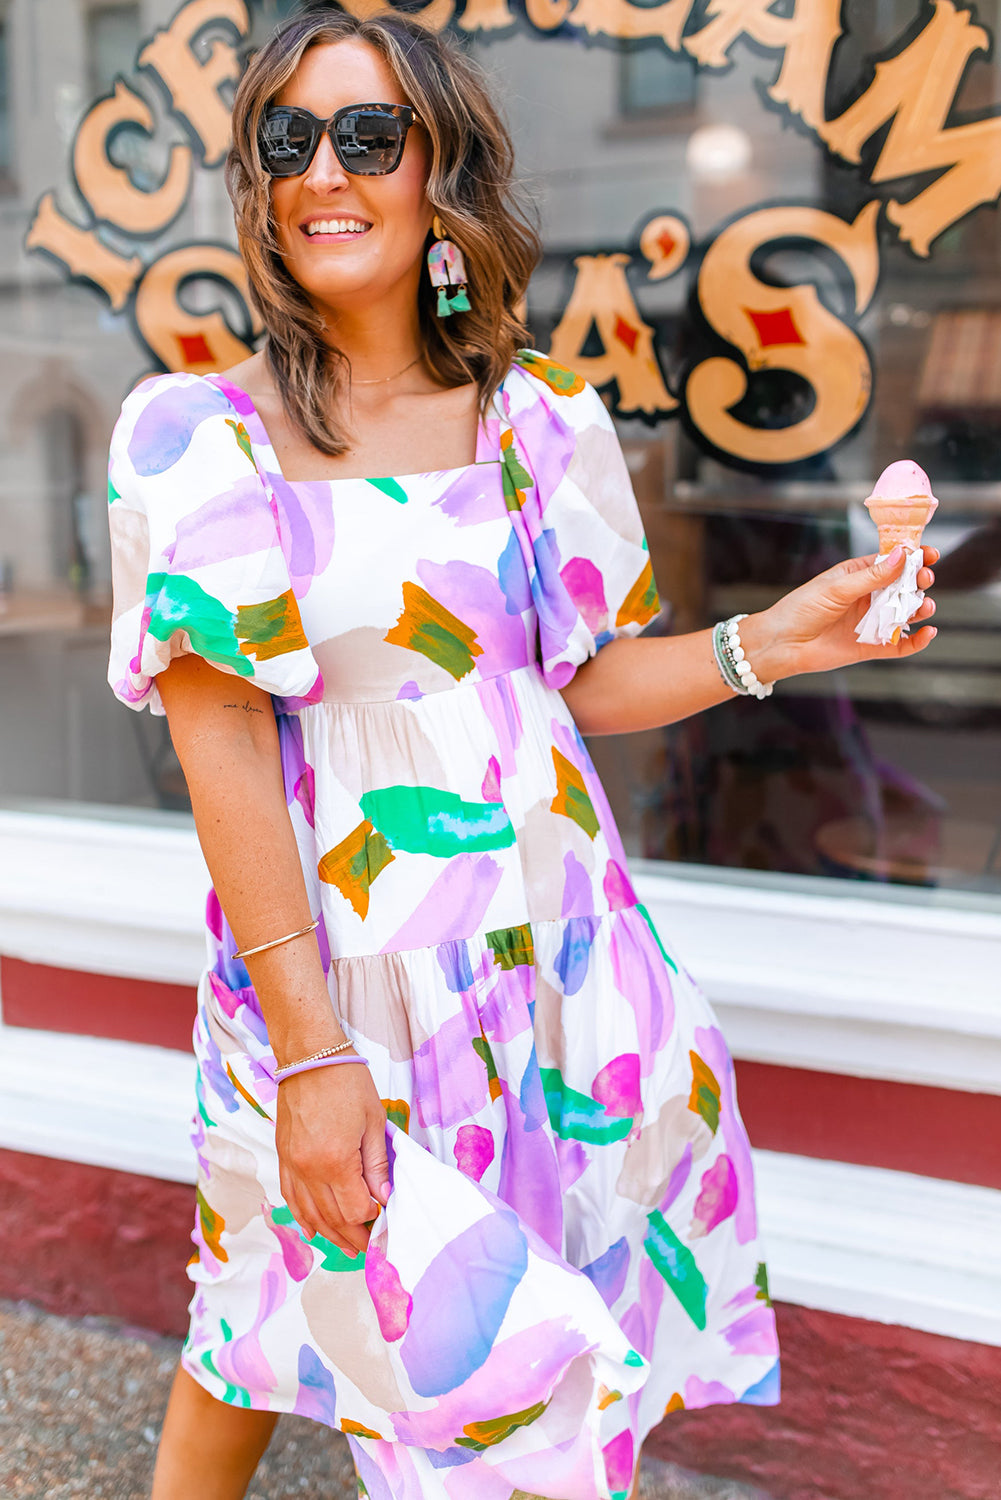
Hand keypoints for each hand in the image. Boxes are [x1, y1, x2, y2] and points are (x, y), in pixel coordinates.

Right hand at [275, 1060, 389, 1257]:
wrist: (309, 1055)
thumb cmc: (346, 1082)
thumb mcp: (373, 1121)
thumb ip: (377, 1165)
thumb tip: (384, 1198)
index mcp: (335, 1161)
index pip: (354, 1210)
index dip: (371, 1220)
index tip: (385, 1218)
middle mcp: (309, 1169)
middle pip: (331, 1219)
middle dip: (353, 1237)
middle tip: (370, 1247)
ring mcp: (292, 1165)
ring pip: (309, 1215)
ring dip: (329, 1235)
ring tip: (347, 1247)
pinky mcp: (283, 1157)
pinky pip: (291, 1197)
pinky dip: (302, 1218)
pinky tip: (312, 1231)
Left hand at [744, 545, 939, 681]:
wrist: (782, 644)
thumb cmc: (801, 609)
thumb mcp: (837, 588)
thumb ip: (871, 576)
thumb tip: (902, 555)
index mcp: (858, 575)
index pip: (892, 563)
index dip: (912, 557)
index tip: (929, 554)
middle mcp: (868, 597)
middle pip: (904, 587)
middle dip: (919, 582)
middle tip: (924, 580)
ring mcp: (871, 622)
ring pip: (905, 614)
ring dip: (921, 609)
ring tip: (926, 606)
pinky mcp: (871, 646)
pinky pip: (900, 644)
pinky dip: (917, 640)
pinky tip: (929, 633)